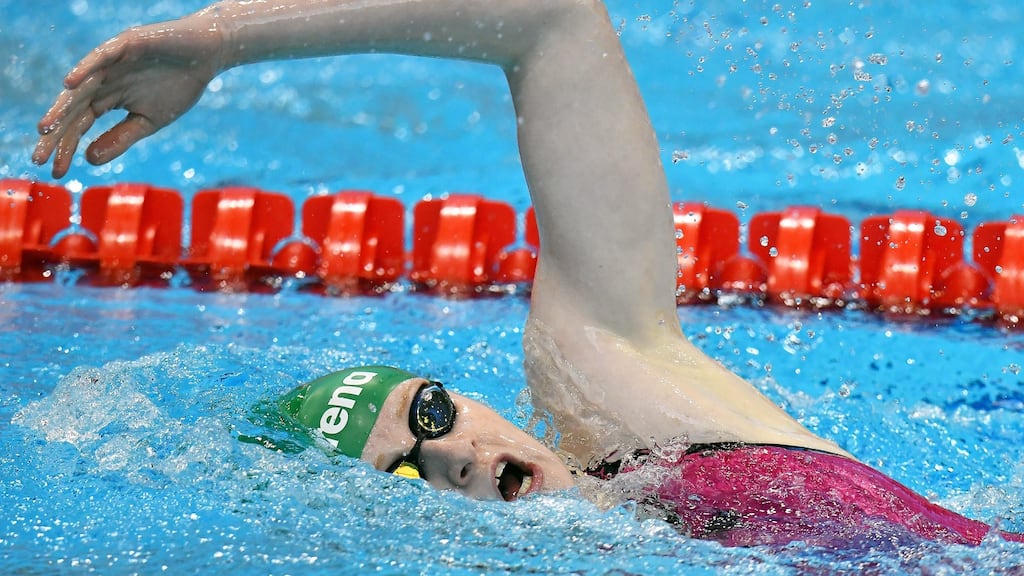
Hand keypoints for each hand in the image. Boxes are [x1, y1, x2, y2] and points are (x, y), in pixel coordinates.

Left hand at [33, 17, 221, 177]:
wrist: (207, 55)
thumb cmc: (180, 86)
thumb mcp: (149, 121)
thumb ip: (120, 138)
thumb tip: (88, 160)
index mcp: (108, 99)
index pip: (80, 125)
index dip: (66, 146)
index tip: (56, 170)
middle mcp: (103, 81)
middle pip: (72, 109)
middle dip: (56, 133)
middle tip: (38, 156)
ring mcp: (111, 62)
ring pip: (80, 86)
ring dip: (61, 107)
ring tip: (46, 128)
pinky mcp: (125, 44)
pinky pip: (100, 57)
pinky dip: (84, 69)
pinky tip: (70, 84)